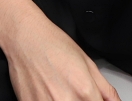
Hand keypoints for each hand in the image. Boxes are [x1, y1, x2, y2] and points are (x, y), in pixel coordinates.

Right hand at [0, 8, 119, 100]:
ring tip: (59, 90)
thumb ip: (106, 89)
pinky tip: (48, 92)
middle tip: (73, 91)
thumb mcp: (88, 63)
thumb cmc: (54, 45)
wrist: (25, 37)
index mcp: (85, 92)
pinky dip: (48, 100)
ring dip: (65, 100)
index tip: (92, 98)